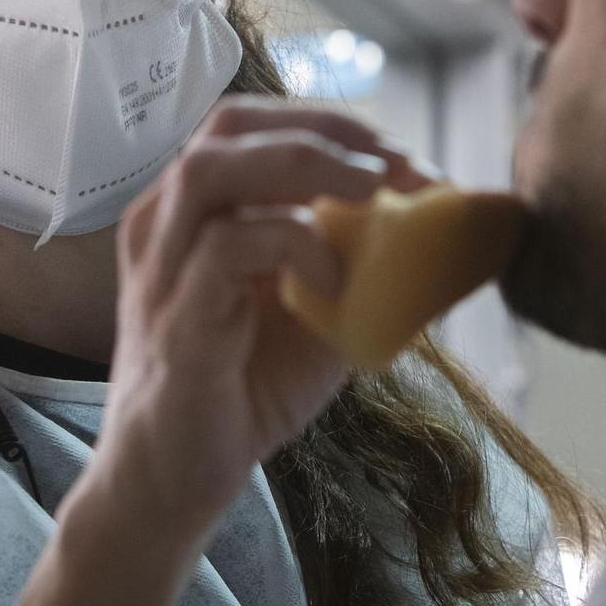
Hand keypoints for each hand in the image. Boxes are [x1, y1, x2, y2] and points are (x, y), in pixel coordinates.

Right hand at [94, 97, 433, 535]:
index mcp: (194, 212)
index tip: (401, 156)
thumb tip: (442, 232)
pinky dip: (294, 246)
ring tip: (370, 190)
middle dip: (323, 128)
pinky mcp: (175, 317)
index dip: (332, 125)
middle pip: (228, 125)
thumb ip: (357, 263)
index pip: (253, 126)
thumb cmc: (243, 390)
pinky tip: (332, 281)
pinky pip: (228, 246)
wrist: (177, 480)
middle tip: (394, 163)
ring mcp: (163, 266)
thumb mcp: (316, 313)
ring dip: (304, 163)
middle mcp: (165, 223)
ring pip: (212, 167)